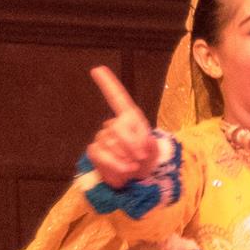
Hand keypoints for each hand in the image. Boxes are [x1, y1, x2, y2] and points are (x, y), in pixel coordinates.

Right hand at [85, 65, 159, 187]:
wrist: (134, 180)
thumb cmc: (145, 161)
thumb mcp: (155, 153)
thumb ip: (153, 147)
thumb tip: (146, 142)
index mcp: (130, 118)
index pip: (117, 98)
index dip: (108, 83)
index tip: (97, 69)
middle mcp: (114, 124)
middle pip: (118, 129)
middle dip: (132, 146)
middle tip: (140, 159)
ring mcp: (102, 137)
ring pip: (112, 145)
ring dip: (126, 160)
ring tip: (133, 167)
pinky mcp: (94, 151)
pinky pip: (103, 156)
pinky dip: (115, 166)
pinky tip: (123, 171)